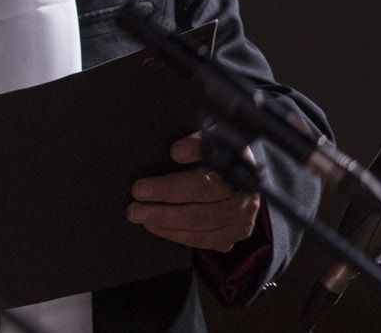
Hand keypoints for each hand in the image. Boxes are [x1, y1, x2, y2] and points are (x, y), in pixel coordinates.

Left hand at [129, 132, 260, 252]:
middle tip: (136, 200)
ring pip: (202, 225)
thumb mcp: (211, 139)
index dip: (175, 184)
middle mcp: (245, 197)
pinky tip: (155, 226)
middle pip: (202, 205)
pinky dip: (177, 234)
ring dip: (166, 221)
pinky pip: (204, 240)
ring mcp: (243, 219)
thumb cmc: (218, 152)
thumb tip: (178, 152)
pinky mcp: (235, 234)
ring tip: (139, 214)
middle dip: (165, 203)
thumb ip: (197, 144)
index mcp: (240, 170)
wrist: (243, 171)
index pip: (206, 179)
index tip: (145, 183)